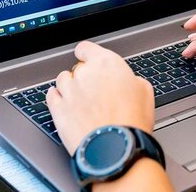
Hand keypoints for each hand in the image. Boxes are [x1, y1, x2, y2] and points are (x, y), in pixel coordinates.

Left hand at [46, 41, 154, 155]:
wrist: (117, 147)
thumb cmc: (133, 120)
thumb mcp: (144, 91)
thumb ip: (129, 79)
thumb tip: (126, 82)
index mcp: (107, 64)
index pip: (86, 48)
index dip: (87, 54)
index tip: (87, 58)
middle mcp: (85, 73)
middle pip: (77, 67)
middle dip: (85, 76)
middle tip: (95, 91)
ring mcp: (69, 91)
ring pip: (62, 80)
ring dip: (70, 86)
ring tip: (80, 99)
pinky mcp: (58, 109)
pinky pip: (51, 96)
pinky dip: (56, 97)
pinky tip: (64, 102)